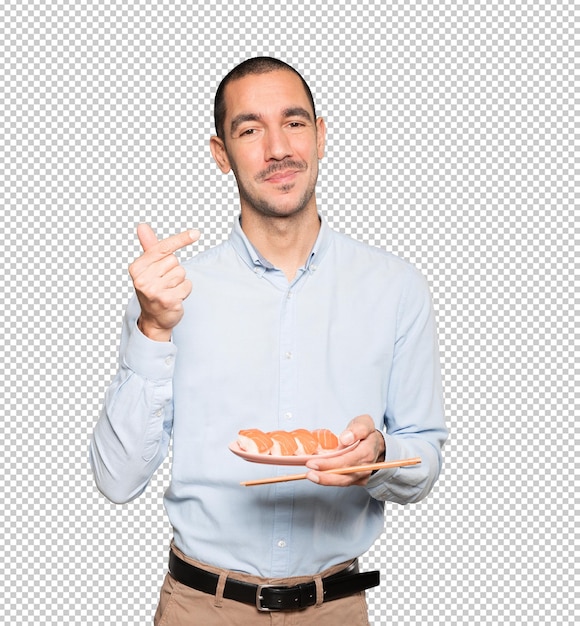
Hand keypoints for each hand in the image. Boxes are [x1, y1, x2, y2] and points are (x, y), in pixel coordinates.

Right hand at [128, 223, 199, 340]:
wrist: (153, 318)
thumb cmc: (152, 289)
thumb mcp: (148, 268)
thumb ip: (149, 247)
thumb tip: (142, 226)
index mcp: (136, 267)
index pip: (162, 248)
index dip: (181, 239)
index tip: (196, 233)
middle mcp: (143, 279)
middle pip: (174, 261)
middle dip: (174, 270)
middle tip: (164, 282)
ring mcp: (155, 291)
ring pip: (182, 273)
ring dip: (179, 281)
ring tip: (169, 290)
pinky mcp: (168, 301)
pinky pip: (187, 285)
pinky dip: (184, 291)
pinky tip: (174, 298)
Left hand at [305, 415, 384, 486]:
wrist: (376, 444)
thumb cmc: (367, 433)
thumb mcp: (364, 423)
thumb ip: (357, 429)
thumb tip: (345, 438)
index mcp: (367, 451)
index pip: (347, 460)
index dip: (330, 464)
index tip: (314, 462)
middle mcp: (364, 467)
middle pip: (344, 475)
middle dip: (324, 475)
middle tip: (309, 472)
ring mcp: (360, 476)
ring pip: (341, 481)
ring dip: (324, 480)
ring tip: (310, 475)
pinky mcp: (355, 480)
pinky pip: (340, 481)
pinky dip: (327, 479)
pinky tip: (315, 474)